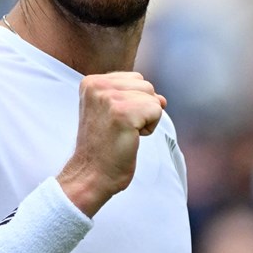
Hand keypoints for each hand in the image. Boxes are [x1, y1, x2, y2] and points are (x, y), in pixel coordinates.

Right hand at [57, 71, 165, 215]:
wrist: (91, 174)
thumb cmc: (103, 147)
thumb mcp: (109, 111)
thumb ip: (131, 96)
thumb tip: (162, 99)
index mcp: (90, 82)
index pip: (134, 79)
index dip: (132, 102)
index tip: (113, 120)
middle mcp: (97, 85)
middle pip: (145, 85)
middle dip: (141, 108)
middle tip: (119, 128)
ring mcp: (109, 98)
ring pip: (153, 97)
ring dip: (146, 118)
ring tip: (124, 132)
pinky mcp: (123, 113)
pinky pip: (156, 111)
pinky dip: (150, 128)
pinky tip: (131, 138)